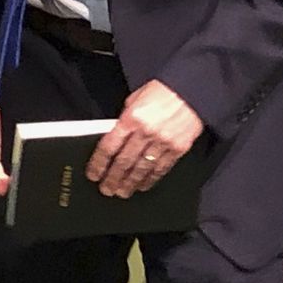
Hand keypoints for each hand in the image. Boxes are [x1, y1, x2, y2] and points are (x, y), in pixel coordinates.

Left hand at [86, 79, 203, 197]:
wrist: (189, 91)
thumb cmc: (160, 92)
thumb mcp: (134, 99)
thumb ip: (124, 119)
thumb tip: (115, 136)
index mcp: (131, 118)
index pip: (109, 146)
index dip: (99, 163)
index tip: (93, 174)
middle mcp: (146, 132)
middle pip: (124, 161)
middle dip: (113, 178)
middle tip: (106, 189)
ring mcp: (163, 142)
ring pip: (142, 168)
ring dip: (130, 182)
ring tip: (122, 192)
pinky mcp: (178, 148)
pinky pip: (161, 168)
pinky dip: (150, 179)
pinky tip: (142, 185)